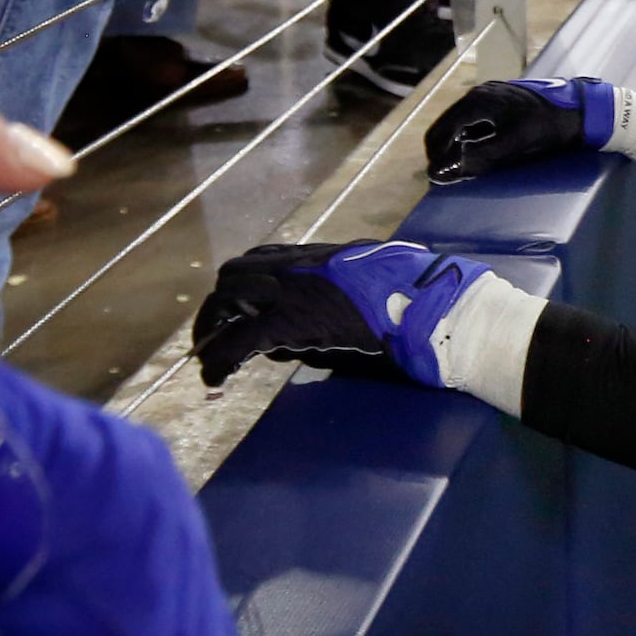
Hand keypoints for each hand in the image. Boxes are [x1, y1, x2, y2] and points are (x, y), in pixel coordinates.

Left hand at [192, 241, 492, 387]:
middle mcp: (296, 267)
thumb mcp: (370, 279)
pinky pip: (239, 341)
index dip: (241, 285)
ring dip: (212, 330)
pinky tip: (214, 379)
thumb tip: (330, 315)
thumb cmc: (413, 293)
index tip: (239, 309)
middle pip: (233, 275)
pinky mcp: (290, 323)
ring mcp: (290, 292)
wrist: (426, 304)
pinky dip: (219, 360)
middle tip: (213, 338)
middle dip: (217, 307)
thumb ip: (342, 290)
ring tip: (209, 360)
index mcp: (316, 256)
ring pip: (227, 300)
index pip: (259, 258)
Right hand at [422, 77, 605, 183]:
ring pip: (460, 123)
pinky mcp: (500, 100)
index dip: (436, 157)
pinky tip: (479, 153)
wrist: (581, 110)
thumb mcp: (512, 146)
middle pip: (447, 125)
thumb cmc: (547, 129)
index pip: (440, 131)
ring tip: (462, 168)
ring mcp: (490, 94)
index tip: (436, 179)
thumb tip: (439, 172)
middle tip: (447, 177)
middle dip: (443, 151)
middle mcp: (478, 94)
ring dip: (456, 145)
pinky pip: (475, 120)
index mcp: (477, 101)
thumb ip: (476, 158)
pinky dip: (470, 137)